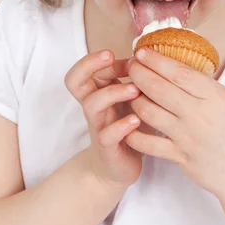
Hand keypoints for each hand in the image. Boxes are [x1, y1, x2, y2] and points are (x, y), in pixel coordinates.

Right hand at [64, 50, 142, 188]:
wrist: (119, 168)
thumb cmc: (128, 126)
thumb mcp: (132, 99)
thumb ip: (136, 80)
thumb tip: (149, 57)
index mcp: (97, 92)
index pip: (87, 68)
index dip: (103, 58)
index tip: (130, 57)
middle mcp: (93, 107)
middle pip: (75, 80)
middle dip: (90, 64)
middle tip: (110, 56)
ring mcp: (98, 126)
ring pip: (92, 104)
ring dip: (113, 92)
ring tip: (135, 90)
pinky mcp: (107, 147)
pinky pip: (107, 135)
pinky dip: (121, 125)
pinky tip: (136, 120)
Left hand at [125, 48, 224, 201]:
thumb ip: (204, 88)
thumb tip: (179, 71)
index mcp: (214, 97)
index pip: (179, 72)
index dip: (156, 60)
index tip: (142, 52)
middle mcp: (198, 115)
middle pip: (158, 89)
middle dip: (139, 73)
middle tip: (131, 66)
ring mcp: (187, 137)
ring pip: (148, 112)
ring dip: (134, 99)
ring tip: (130, 91)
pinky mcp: (179, 157)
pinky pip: (148, 143)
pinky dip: (134, 133)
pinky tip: (128, 123)